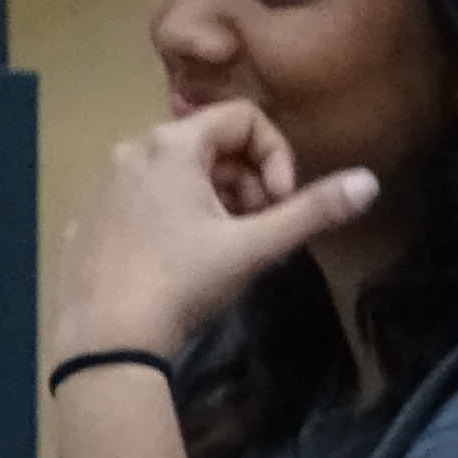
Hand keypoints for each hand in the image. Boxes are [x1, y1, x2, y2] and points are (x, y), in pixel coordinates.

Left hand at [51, 101, 379, 363]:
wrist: (104, 339)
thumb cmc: (183, 282)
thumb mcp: (255, 247)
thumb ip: (313, 211)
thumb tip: (370, 181)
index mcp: (174, 144)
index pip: (245, 118)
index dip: (277, 156)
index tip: (280, 204)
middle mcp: (133, 150)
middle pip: (211, 146)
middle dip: (247, 184)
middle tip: (257, 232)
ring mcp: (104, 184)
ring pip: (177, 174)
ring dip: (214, 202)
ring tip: (223, 250)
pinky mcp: (87, 219)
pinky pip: (144, 201)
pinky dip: (173, 219)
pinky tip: (178, 264)